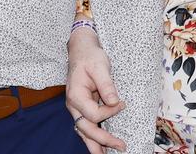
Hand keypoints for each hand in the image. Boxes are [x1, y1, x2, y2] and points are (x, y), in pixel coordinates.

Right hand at [66, 26, 125, 152]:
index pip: (93, 114)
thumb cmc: (90, 57)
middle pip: (86, 129)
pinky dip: (93, 137)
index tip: (122, 103)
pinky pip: (86, 126)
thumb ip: (106, 85)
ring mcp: (77, 108)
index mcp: (76, 95)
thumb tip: (115, 102)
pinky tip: (101, 145)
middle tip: (121, 146)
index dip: (110, 112)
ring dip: (95, 144)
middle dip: (102, 140)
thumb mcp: (100, 66)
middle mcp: (73, 105)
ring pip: (83, 131)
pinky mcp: (83, 108)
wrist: (82, 51)